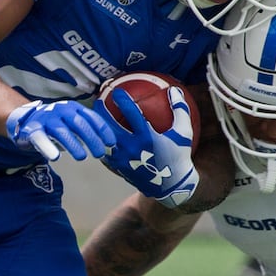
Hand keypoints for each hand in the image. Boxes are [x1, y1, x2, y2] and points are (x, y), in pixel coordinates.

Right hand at [6, 99, 115, 160]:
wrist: (25, 121)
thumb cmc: (55, 126)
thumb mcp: (73, 124)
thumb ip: (87, 132)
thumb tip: (109, 147)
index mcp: (73, 108)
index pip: (91, 117)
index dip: (102, 130)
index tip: (111, 144)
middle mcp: (60, 110)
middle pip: (78, 123)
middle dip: (91, 138)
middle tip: (99, 154)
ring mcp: (46, 119)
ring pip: (61, 130)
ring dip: (72, 144)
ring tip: (81, 157)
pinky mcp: (32, 129)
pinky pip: (40, 138)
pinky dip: (48, 147)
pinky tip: (55, 157)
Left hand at [99, 86, 196, 206]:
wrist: (171, 185)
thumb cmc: (178, 156)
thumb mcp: (183, 132)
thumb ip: (180, 110)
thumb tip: (174, 90)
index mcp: (147, 137)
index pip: (132, 114)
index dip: (123, 100)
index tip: (116, 91)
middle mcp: (132, 148)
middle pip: (110, 127)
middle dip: (101, 112)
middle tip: (97, 101)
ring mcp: (123, 159)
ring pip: (104, 140)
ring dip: (97, 127)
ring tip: (91, 117)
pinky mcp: (119, 167)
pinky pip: (105, 152)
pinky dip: (99, 142)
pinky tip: (95, 134)